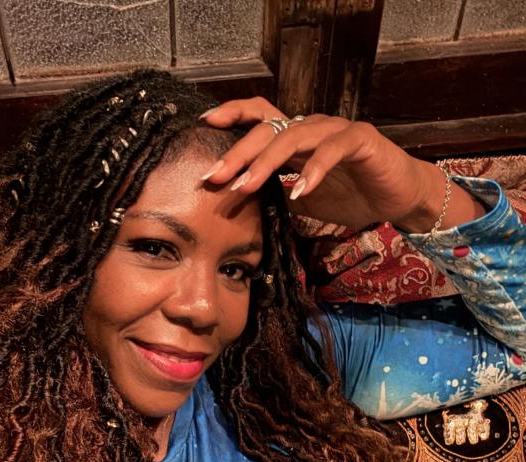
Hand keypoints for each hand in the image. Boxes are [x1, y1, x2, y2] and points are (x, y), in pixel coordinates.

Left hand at [200, 98, 484, 231]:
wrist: (397, 199)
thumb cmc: (351, 197)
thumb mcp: (304, 202)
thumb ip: (277, 197)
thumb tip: (242, 207)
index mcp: (296, 138)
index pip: (259, 117)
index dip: (233, 114)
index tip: (205, 124)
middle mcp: (312, 127)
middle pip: (268, 129)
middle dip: (238, 153)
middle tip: (215, 177)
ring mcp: (336, 130)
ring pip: (294, 136)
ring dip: (266, 162)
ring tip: (246, 187)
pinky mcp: (361, 139)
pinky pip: (332, 150)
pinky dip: (315, 171)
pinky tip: (300, 192)